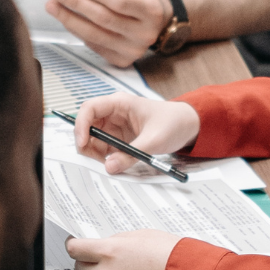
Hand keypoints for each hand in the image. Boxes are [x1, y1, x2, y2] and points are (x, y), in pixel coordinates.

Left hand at [46, 0, 172, 67]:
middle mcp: (144, 34)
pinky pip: (93, 45)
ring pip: (95, 35)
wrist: (155, 23)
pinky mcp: (121, 60)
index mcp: (150, 11)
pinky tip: (66, 19)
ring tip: (53, 6)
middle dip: (77, 4)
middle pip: (104, 19)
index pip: (120, 2)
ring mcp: (132, 50)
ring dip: (70, 20)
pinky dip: (77, 31)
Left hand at [66, 229, 176, 269]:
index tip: (74, 243)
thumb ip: (116, 241)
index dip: (73, 244)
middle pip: (79, 267)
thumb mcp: (139, 235)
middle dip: (86, 261)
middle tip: (96, 256)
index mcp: (109, 251)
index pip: (75, 249)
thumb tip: (103, 246)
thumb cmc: (170, 254)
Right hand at [74, 93, 200, 174]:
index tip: (82, 143)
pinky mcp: (120, 138)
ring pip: (94, 139)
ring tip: (110, 164)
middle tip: (96, 161)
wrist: (188, 125)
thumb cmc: (173, 123)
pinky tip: (116, 163)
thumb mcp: (154, 140)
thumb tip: (109, 167)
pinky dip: (106, 157)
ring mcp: (115, 125)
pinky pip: (105, 148)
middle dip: (87, 144)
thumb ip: (131, 154)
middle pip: (88, 126)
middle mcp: (114, 112)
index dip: (81, 125)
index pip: (89, 108)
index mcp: (120, 103)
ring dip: (96, 153)